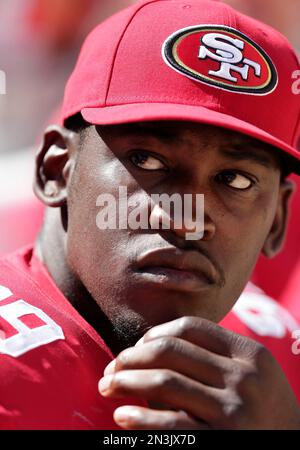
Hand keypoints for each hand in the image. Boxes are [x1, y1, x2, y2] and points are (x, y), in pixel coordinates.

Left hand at [99, 317, 299, 429]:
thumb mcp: (251, 374)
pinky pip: (171, 425)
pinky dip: (140, 418)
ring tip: (107, 386)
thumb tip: (150, 346)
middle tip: (112, 367)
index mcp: (250, 353)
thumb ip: (214, 357)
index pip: (190, 328)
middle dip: (132, 356)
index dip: (155, 333)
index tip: (136, 346)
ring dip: (127, 382)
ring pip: (165, 382)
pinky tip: (121, 416)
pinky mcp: (223, 443)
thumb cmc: (262, 410)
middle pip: (171, 350)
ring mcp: (236, 411)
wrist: (292, 449)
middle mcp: (245, 378)